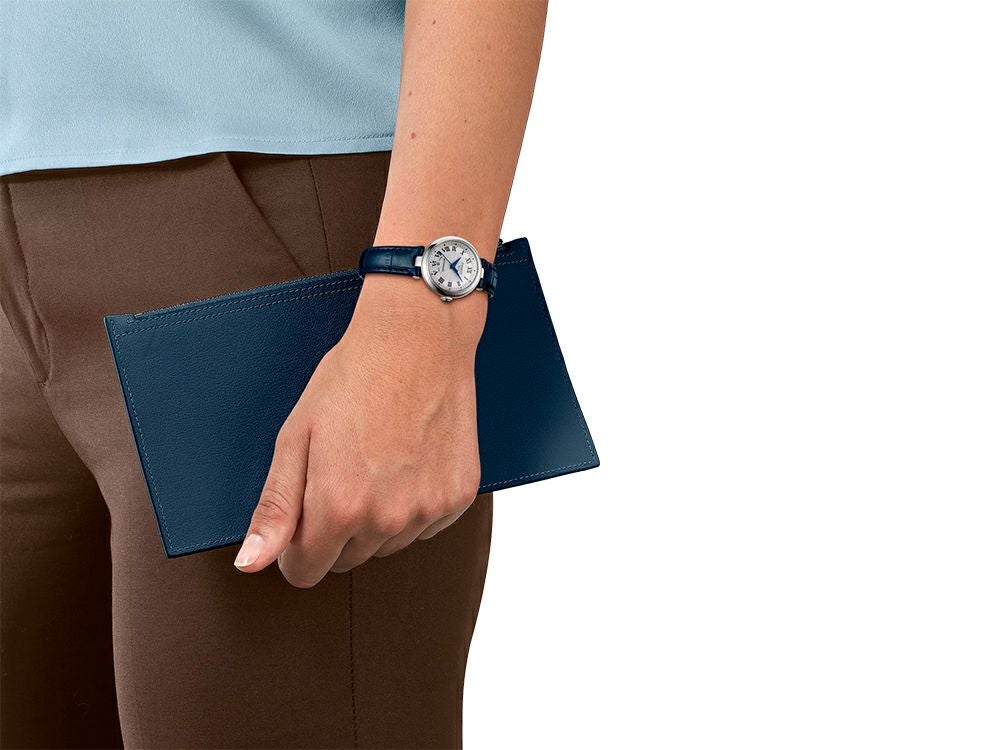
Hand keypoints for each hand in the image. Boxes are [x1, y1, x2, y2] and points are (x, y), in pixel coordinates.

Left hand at [233, 275, 486, 586]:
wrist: (418, 339)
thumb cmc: (351, 379)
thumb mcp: (296, 438)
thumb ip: (275, 509)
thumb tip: (250, 564)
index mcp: (338, 508)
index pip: (305, 573)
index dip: (295, 547)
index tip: (302, 512)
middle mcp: (386, 519)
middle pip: (347, 561)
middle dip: (336, 529)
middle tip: (341, 470)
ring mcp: (428, 509)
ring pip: (388, 545)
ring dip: (378, 518)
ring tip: (378, 460)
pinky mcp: (458, 497)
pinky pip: (426, 526)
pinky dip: (415, 503)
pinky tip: (409, 460)